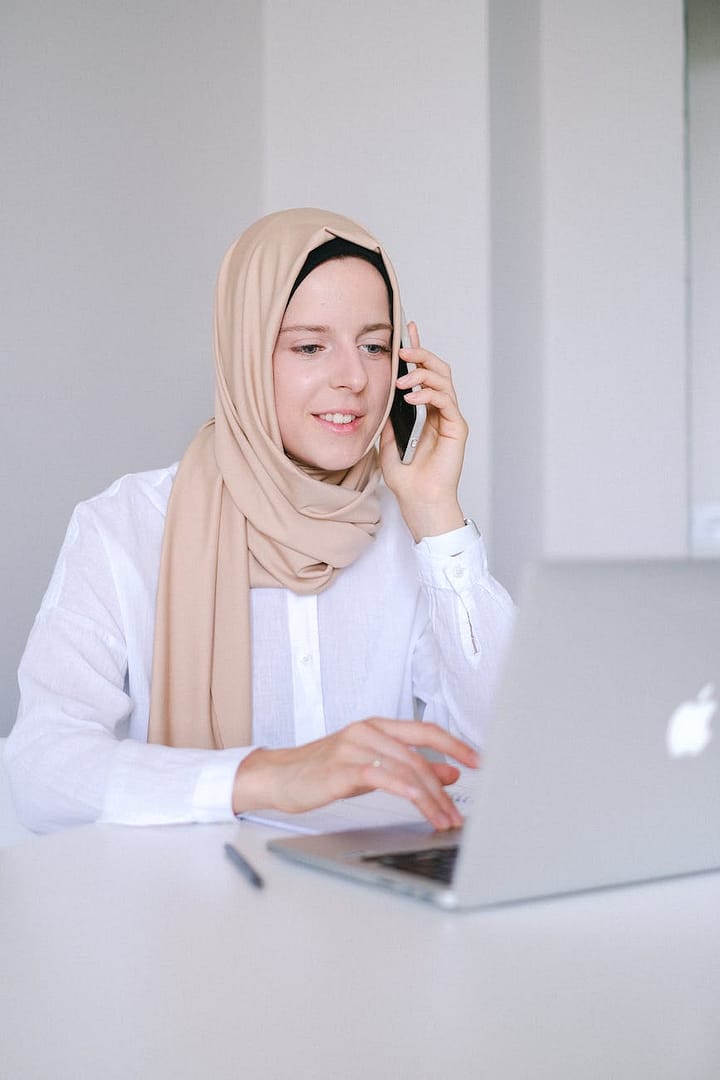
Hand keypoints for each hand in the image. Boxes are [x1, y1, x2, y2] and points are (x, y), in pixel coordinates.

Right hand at [232, 719, 479, 829]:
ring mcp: (353, 747)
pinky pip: (382, 777)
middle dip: (443, 786)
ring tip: (444, 819)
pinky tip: (420, 805)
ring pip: (405, 767)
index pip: (425, 730)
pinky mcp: (341, 768)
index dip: (455, 744)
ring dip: (430, 797)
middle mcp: (367, 731)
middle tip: (458, 811)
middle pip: (418, 754)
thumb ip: (408, 768)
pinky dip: (407, 791)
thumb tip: (449, 774)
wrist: (279, 776)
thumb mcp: (371, 766)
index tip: (479, 759)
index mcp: (376, 726)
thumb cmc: (323, 771)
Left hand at [379, 322, 467, 540]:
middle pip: (438, 370)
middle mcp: (442, 413)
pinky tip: (413, 397)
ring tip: (402, 380)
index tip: (409, 330)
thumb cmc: (408, 482)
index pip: (425, 375)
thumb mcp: (388, 444)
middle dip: (421, 355)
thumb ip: (388, 421)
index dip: (418, 351)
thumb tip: (379, 399)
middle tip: (403, 350)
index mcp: (428, 414)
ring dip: (422, 374)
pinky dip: (429, 394)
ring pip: (444, 380)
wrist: (419, 502)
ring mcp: (451, 419)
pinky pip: (446, 401)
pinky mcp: (457, 428)